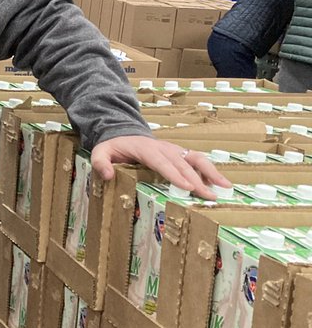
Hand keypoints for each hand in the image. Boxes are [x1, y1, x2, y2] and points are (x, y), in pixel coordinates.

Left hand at [91, 135, 229, 200]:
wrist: (122, 130)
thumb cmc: (113, 145)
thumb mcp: (101, 151)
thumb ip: (101, 162)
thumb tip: (108, 175)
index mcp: (146, 150)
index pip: (163, 163)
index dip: (176, 175)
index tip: (189, 187)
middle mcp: (164, 148)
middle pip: (184, 164)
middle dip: (199, 180)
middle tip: (211, 196)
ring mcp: (174, 150)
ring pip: (196, 158)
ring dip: (212, 172)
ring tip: (226, 187)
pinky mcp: (179, 152)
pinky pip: (196, 160)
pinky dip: (210, 170)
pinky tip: (220, 183)